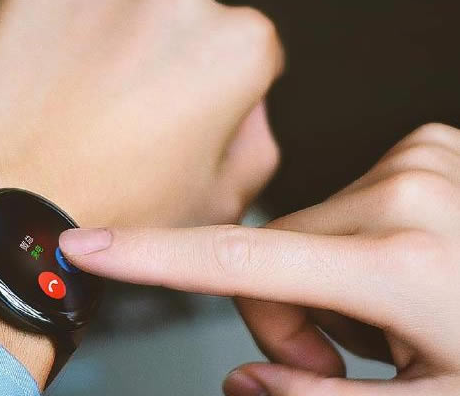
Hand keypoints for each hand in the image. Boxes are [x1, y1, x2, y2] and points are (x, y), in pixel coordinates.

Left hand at [0, 0, 283, 387]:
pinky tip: (40, 79)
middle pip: (176, 16)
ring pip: (114, 1)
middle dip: (155, 53)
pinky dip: (48, 26)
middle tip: (118, 111)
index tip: (171, 113)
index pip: (236, 48)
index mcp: (238, 45)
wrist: (11, 213)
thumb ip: (256, 142)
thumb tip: (249, 104)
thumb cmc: (116, 214)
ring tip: (74, 101)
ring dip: (102, 37)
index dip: (204, 87)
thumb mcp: (222, 201)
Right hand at [61, 123, 459, 394]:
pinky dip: (354, 242)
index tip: (92, 245)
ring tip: (384, 312)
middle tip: (342, 351)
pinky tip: (404, 266)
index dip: (153, 257)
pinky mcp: (426, 146)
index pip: (239, 262)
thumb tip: (244, 380)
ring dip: (321, 277)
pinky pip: (343, 200)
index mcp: (404, 266)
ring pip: (302, 228)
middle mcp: (404, 193)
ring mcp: (419, 159)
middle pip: (267, 253)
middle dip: (285, 312)